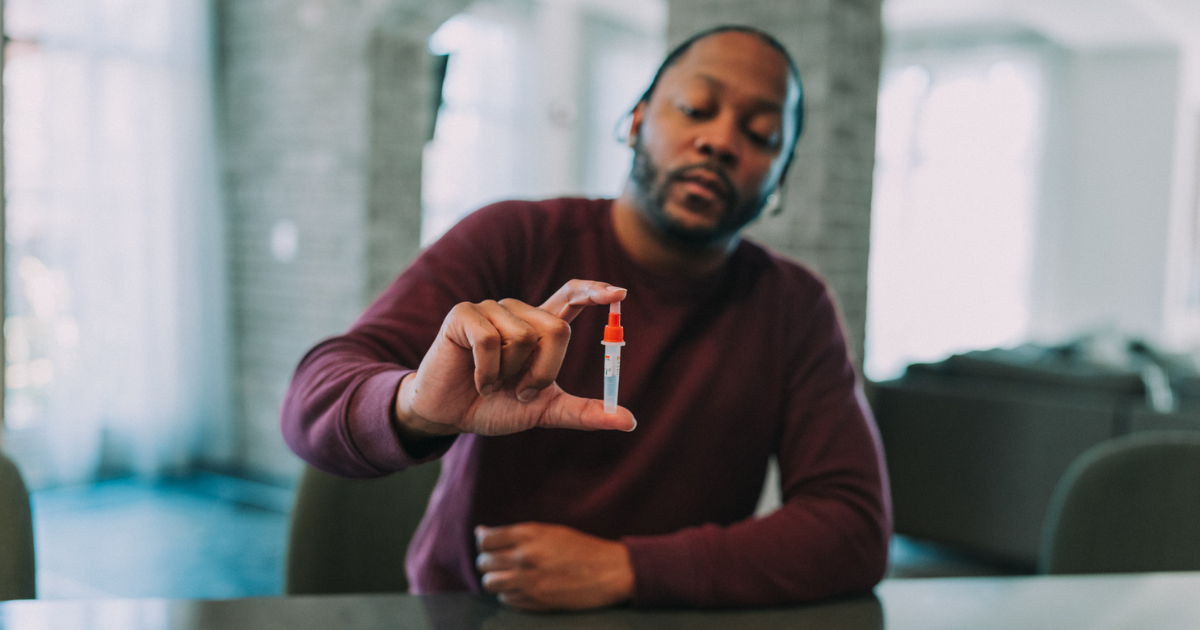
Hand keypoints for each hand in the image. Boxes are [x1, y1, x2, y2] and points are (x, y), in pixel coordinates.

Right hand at [394, 280, 635, 440]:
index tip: (619, 293)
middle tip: (521, 391)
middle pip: (558, 329)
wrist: (449, 415)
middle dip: (545, 372)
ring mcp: (491, 309)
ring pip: (523, 337)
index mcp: (539, 327)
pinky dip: (486, 372)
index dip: (595, 291)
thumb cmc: (495, 406)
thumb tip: (630, 421)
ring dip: (509, 375)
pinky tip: (476, 379)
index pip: (572, 295)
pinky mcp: (464, 314)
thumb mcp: (544, 410)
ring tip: (492, 383)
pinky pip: (489, 341)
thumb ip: (584, 412)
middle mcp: (518, 311)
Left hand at [475, 523, 634, 610]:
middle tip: (501, 563)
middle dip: (489, 563)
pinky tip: (523, 588)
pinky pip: (506, 600)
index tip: (491, 546)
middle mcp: (525, 557)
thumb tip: (480, 533)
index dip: (485, 544)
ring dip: (496, 580)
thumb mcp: (549, 531)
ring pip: (489, 584)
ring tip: (508, 577)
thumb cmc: (581, 548)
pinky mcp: (535, 602)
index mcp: (529, 534)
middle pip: (484, 563)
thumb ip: (514, 534)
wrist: (609, 571)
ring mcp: (529, 581)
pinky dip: (510, 595)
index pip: (485, 540)